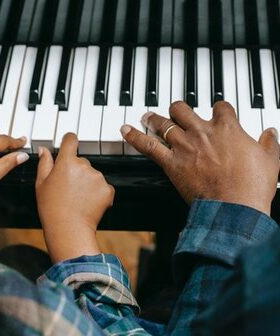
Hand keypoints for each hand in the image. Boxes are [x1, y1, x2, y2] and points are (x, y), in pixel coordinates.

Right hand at [36, 133, 114, 262]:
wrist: (69, 229)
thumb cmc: (52, 208)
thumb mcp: (41, 184)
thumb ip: (44, 163)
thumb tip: (44, 150)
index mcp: (66, 162)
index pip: (71, 140)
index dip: (69, 141)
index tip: (69, 143)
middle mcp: (85, 166)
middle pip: (82, 161)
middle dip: (76, 170)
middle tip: (68, 187)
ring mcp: (98, 177)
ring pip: (93, 174)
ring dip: (87, 182)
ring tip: (77, 197)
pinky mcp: (108, 189)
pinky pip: (103, 186)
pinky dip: (97, 193)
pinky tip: (88, 202)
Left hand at [121, 101, 279, 214]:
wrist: (234, 207)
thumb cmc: (253, 186)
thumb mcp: (271, 160)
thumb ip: (269, 143)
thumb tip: (271, 132)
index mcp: (227, 128)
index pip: (220, 106)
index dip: (218, 107)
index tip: (217, 111)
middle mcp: (202, 132)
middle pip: (184, 109)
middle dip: (178, 108)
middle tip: (175, 111)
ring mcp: (185, 146)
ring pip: (164, 123)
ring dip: (154, 118)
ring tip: (147, 115)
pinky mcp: (171, 163)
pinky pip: (148, 145)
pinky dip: (135, 137)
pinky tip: (125, 130)